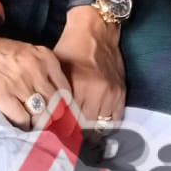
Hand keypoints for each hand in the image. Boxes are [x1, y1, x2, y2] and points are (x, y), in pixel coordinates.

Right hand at [0, 32, 71, 128]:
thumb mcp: (24, 53)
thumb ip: (39, 71)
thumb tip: (50, 99)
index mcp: (45, 58)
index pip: (65, 91)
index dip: (65, 110)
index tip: (61, 121)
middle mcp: (37, 70)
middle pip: (56, 106)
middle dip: (53, 121)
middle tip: (49, 133)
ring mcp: (20, 83)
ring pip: (41, 115)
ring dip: (37, 127)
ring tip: (33, 132)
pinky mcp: (1, 95)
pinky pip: (22, 119)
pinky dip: (21, 127)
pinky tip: (17, 127)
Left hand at [54, 9, 125, 129]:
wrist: (97, 29)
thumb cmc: (71, 48)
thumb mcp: (57, 71)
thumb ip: (55, 96)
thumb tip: (49, 122)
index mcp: (79, 87)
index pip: (68, 123)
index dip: (60, 134)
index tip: (54, 140)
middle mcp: (98, 93)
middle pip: (85, 129)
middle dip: (74, 137)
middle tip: (65, 141)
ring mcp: (112, 93)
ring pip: (100, 127)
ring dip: (90, 133)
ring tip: (80, 137)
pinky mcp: (121, 92)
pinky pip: (115, 120)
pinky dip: (105, 126)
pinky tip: (95, 126)